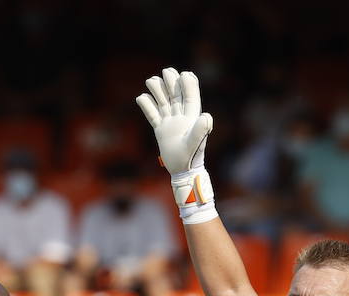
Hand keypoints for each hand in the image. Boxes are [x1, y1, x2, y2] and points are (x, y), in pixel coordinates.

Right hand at [136, 67, 217, 223]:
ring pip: (163, 102)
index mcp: (192, 118)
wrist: (182, 171)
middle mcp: (181, 118)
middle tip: (167, 71)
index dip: (188, 84)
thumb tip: (207, 116)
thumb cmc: (190, 158)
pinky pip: (153, 115)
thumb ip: (201, 129)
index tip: (184, 73)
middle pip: (176, 95)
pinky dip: (147, 106)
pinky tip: (141, 98)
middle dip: (172, 83)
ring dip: (158, 91)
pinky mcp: (161, 130)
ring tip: (151, 80)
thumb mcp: (195, 143)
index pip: (190, 97)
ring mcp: (170, 123)